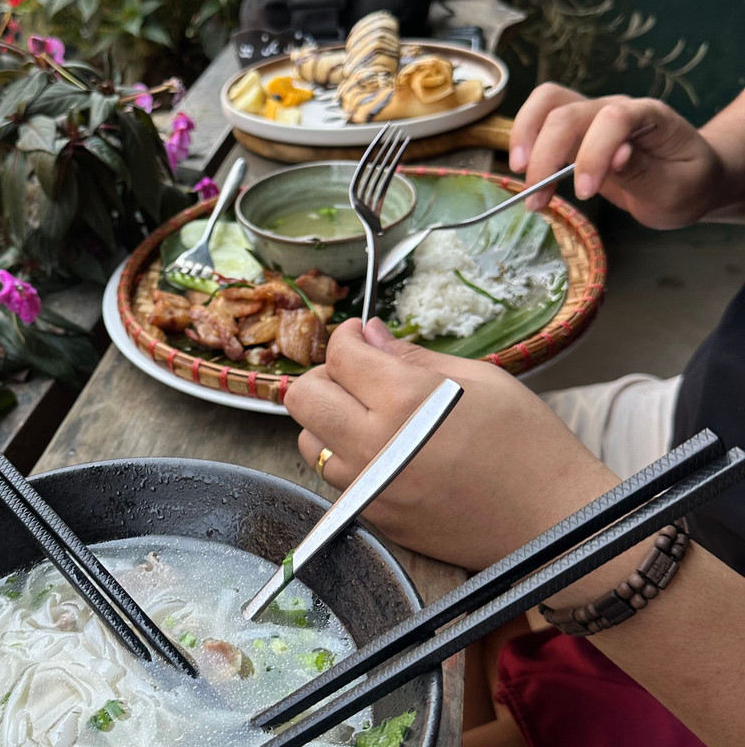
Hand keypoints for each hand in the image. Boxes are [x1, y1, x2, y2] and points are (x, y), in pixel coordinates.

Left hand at [284, 318, 618, 569]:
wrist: (552, 521)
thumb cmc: (528, 442)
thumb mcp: (479, 378)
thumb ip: (411, 355)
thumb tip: (366, 333)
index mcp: (406, 399)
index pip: (339, 355)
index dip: (346, 337)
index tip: (359, 337)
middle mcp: (376, 444)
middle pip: (302, 398)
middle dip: (325, 376)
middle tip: (357, 375)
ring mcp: (370, 487)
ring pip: (308, 441)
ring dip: (328, 420)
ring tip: (369, 415)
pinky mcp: (374, 517)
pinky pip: (335, 478)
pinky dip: (346, 456)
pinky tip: (383, 450)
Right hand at [509, 83, 727, 227]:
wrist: (686, 180)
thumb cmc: (685, 183)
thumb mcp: (677, 187)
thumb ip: (646, 172)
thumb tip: (616, 156)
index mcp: (650, 116)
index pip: (613, 118)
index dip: (593, 153)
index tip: (584, 193)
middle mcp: (616, 108)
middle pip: (567, 111)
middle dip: (545, 154)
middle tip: (536, 197)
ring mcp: (591, 117)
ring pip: (545, 104)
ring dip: (524, 140)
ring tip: (524, 183)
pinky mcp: (573, 133)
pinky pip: (539, 124)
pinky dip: (524, 149)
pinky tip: (528, 182)